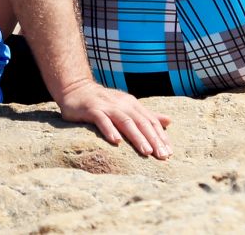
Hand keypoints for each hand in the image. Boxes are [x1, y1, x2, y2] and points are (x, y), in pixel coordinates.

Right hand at [56, 80, 172, 159]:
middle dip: (153, 139)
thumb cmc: (103, 101)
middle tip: (162, 156)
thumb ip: (146, 115)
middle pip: (141, 122)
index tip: (169, 153)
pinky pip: (102, 120)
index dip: (161, 136)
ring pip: (125, 121)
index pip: (150, 121)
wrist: (75, 88)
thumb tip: (169, 121)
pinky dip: (110, 129)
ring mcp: (106, 106)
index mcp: (131, 104)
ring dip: (137, 137)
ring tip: (146, 152)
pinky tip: (116, 141)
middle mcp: (121, 104)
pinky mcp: (91, 109)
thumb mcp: (126, 106)